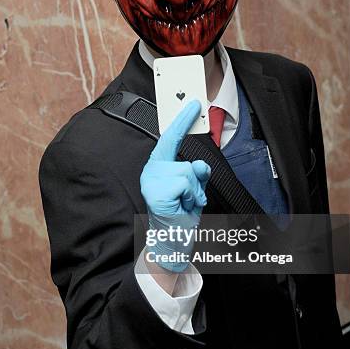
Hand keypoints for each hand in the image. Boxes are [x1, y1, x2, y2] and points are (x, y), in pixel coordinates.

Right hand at [140, 99, 210, 270]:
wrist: (172, 244)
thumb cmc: (181, 216)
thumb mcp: (194, 189)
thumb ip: (197, 172)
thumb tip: (198, 163)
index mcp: (158, 167)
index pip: (170, 139)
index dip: (182, 120)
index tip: (194, 104)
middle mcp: (151, 171)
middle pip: (188, 161)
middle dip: (196, 182)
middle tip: (188, 200)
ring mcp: (151, 182)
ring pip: (189, 172)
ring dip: (195, 192)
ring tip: (185, 205)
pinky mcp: (156, 193)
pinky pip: (186, 183)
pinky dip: (191, 197)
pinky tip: (182, 208)